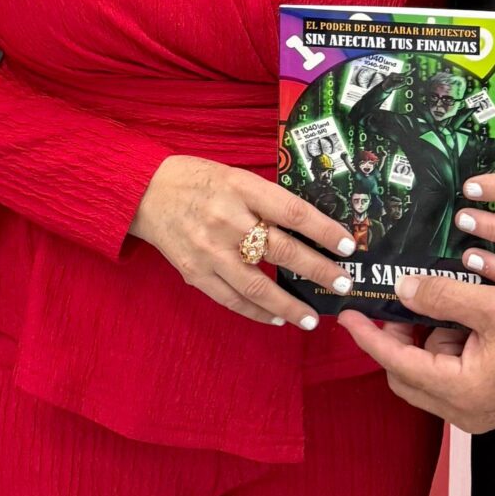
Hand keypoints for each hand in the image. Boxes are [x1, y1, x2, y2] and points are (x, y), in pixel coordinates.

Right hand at [130, 155, 353, 328]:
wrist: (145, 192)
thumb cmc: (197, 180)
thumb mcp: (236, 176)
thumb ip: (267, 200)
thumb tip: (310, 227)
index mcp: (242, 188)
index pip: (294, 213)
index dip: (325, 231)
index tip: (349, 246)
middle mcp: (228, 220)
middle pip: (283, 251)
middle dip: (318, 271)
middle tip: (342, 284)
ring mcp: (210, 251)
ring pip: (259, 286)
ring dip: (291, 305)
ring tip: (313, 319)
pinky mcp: (195, 273)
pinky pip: (232, 300)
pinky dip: (258, 313)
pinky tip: (278, 318)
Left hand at [339, 270, 494, 429]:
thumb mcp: (493, 308)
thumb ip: (444, 296)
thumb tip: (403, 288)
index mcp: (459, 392)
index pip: (395, 362)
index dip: (368, 336)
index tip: (348, 314)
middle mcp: (460, 412)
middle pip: (406, 374)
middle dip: (400, 338)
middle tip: (406, 302)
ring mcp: (473, 413)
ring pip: (428, 374)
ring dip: (430, 342)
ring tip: (456, 310)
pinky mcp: (485, 406)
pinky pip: (449, 377)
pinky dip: (449, 350)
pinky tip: (470, 325)